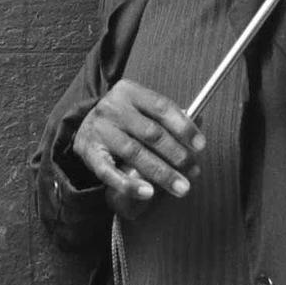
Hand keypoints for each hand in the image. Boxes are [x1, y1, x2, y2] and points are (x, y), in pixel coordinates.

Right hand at [72, 79, 204, 218]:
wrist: (84, 127)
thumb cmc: (124, 119)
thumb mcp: (141, 108)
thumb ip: (166, 115)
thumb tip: (198, 121)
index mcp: (129, 92)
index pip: (161, 106)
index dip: (183, 126)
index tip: (201, 145)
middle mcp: (112, 108)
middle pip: (151, 133)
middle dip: (177, 154)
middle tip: (194, 171)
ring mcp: (100, 130)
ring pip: (135, 153)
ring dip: (162, 173)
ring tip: (181, 187)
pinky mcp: (89, 152)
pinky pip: (110, 172)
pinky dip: (129, 184)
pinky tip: (148, 192)